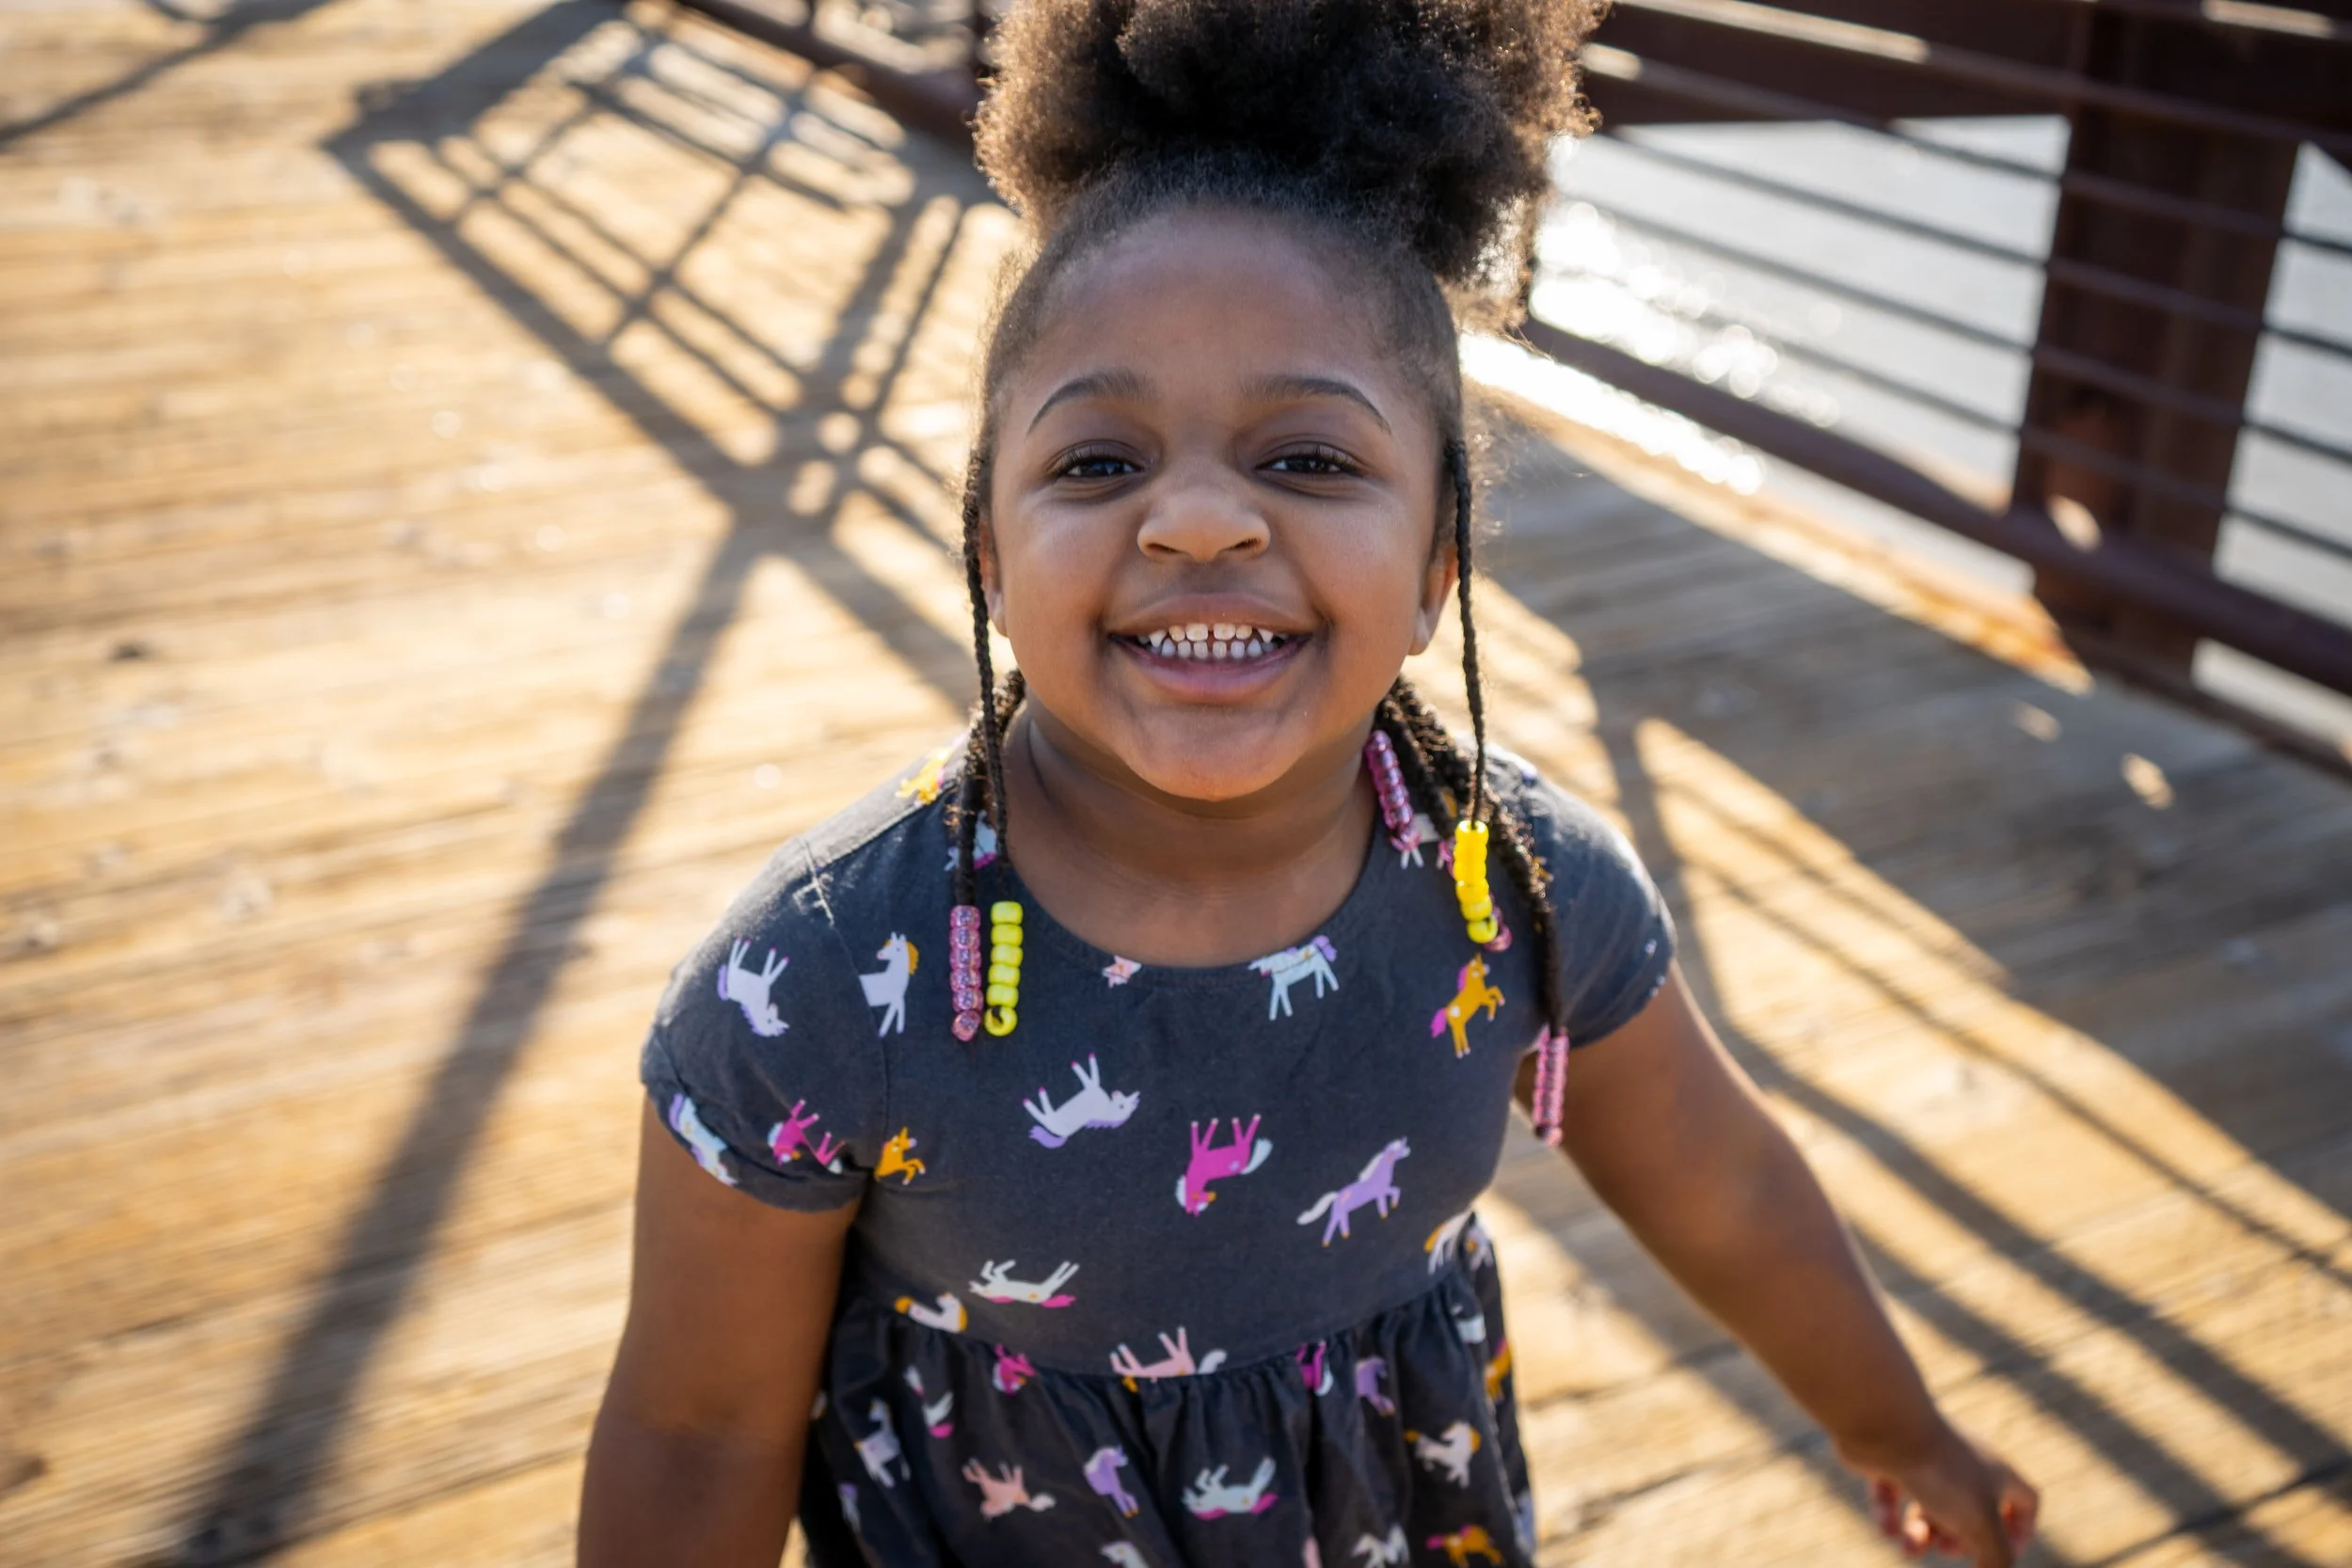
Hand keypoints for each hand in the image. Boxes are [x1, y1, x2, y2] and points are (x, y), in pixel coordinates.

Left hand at [1843, 1422, 2038, 1565]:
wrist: (1886, 1427)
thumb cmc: (1942, 1474)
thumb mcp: (1981, 1524)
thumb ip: (1996, 1557)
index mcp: (1997, 1471)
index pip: (2024, 1500)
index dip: (2019, 1532)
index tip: (1999, 1553)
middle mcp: (1964, 1461)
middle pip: (1971, 1511)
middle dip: (1960, 1540)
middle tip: (1945, 1547)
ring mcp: (1925, 1459)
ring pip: (1929, 1507)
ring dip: (1920, 1535)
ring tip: (1909, 1546)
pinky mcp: (1890, 1459)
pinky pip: (1892, 1495)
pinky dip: (1889, 1516)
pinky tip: (1887, 1525)